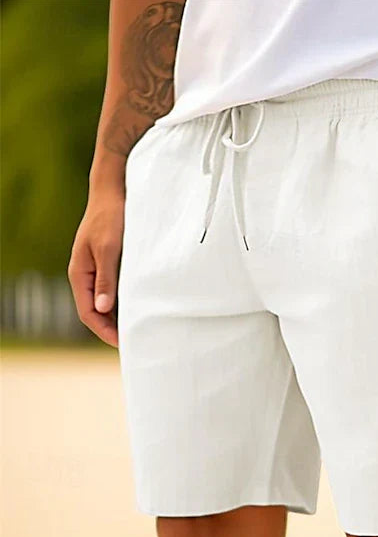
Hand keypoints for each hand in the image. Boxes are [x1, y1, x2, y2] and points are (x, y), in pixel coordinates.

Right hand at [68, 186, 123, 346]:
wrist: (113, 192)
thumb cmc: (111, 218)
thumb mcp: (108, 249)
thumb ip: (106, 279)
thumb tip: (103, 309)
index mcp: (80, 274)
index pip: (88, 313)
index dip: (104, 331)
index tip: (124, 344)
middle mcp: (86, 275)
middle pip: (95, 311)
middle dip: (111, 329)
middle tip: (134, 342)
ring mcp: (97, 269)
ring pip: (105, 301)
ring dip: (118, 317)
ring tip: (138, 330)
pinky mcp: (109, 263)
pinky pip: (113, 289)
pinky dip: (123, 302)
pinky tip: (139, 307)